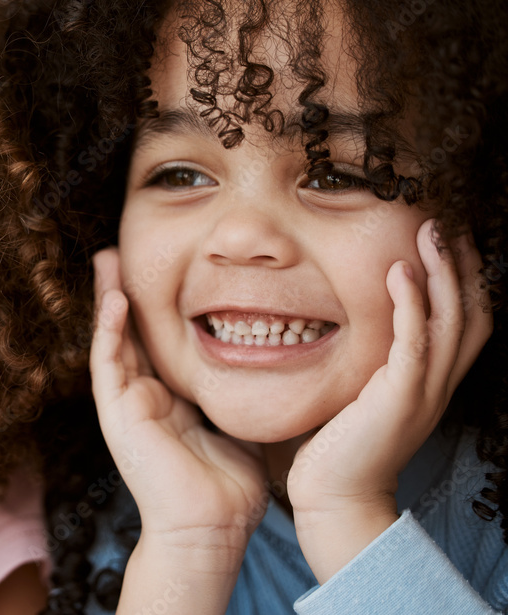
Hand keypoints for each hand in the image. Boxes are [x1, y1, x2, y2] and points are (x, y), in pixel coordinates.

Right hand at [91, 248, 266, 558]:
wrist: (209, 529)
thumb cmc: (228, 488)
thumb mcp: (235, 423)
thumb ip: (237, 394)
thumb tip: (268, 365)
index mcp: (168, 399)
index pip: (155, 340)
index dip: (153, 304)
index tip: (161, 268)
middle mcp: (142, 396)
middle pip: (128, 331)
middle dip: (122, 290)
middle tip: (119, 250)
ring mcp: (127, 404)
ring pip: (111, 339)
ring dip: (107, 298)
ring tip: (107, 258)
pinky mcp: (117, 414)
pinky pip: (108, 363)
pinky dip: (108, 330)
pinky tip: (114, 298)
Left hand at [288, 219, 492, 581]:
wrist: (334, 496)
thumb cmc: (339, 446)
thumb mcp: (363, 395)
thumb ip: (372, 364)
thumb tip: (351, 323)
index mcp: (431, 382)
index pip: (466, 321)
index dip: (465, 279)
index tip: (449, 238)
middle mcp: (437, 384)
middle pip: (471, 313)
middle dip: (463, 265)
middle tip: (447, 221)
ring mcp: (422, 392)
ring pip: (450, 321)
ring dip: (443, 272)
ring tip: (429, 231)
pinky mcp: (398, 398)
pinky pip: (414, 342)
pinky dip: (411, 304)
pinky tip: (399, 272)